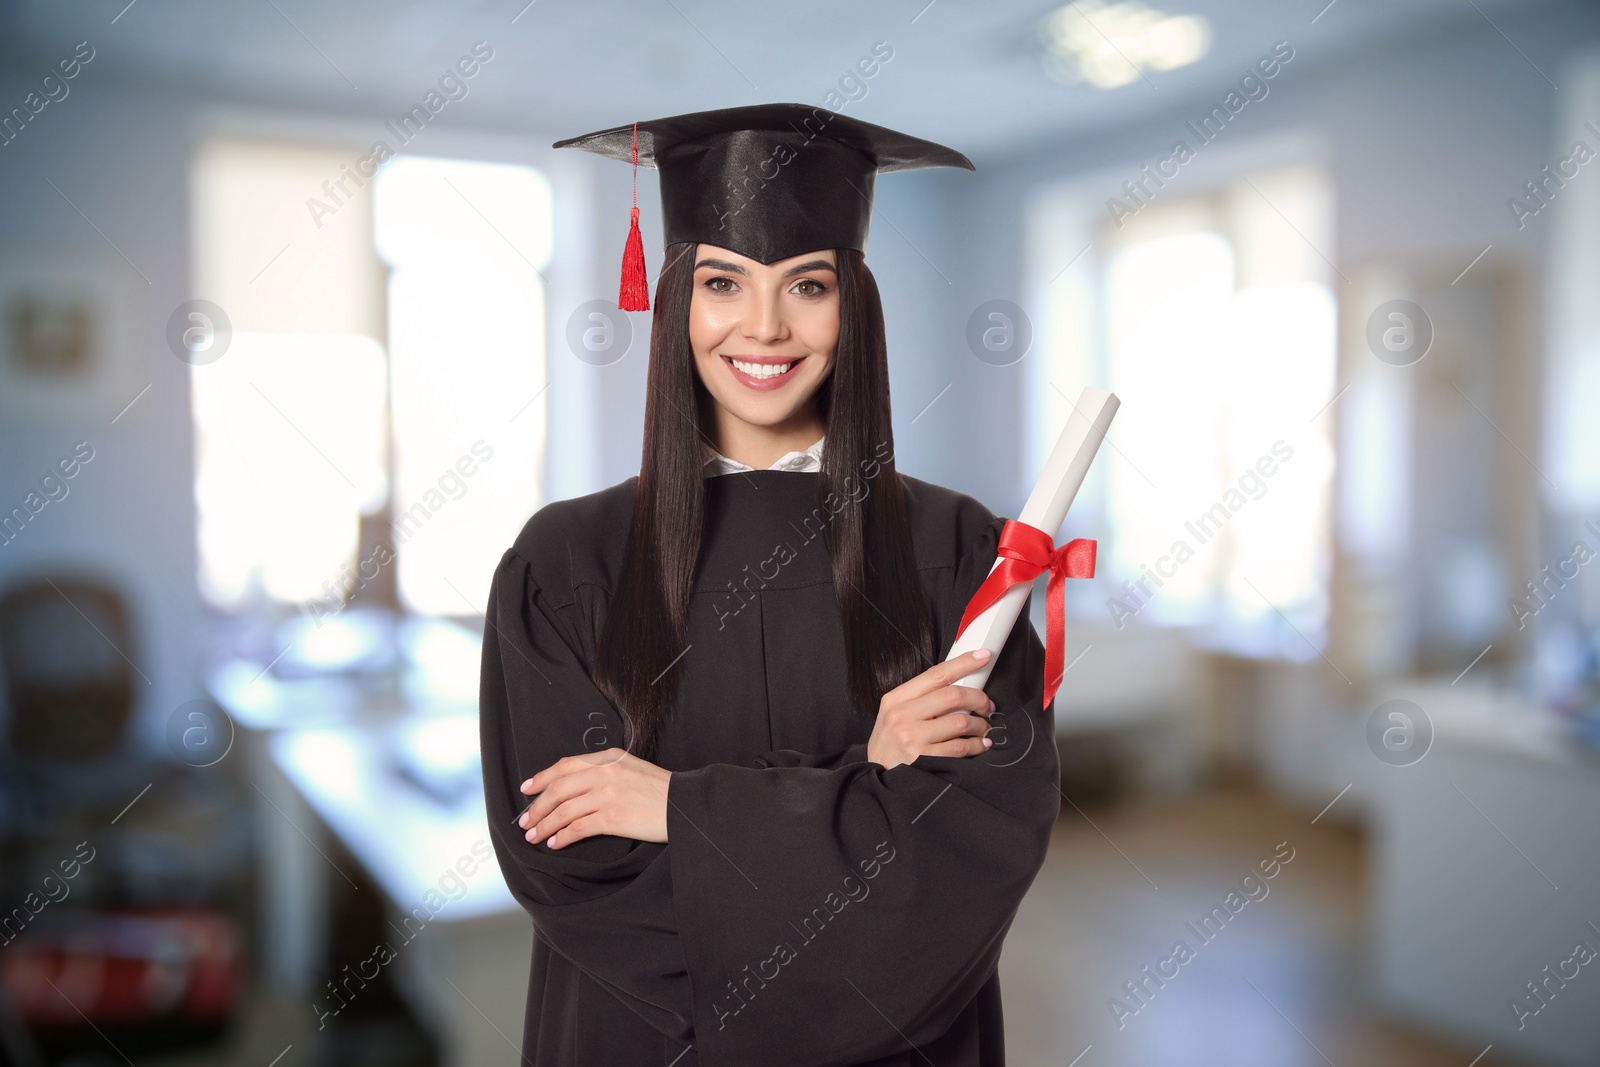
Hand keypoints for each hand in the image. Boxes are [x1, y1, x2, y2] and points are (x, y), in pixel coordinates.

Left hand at [517, 749, 670, 848]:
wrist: (684, 805)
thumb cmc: (660, 790)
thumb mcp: (632, 768)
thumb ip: (605, 770)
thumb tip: (575, 786)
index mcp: (609, 758)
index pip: (565, 765)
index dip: (542, 778)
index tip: (527, 789)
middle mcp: (606, 773)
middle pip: (559, 789)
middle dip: (537, 807)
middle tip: (525, 822)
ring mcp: (608, 795)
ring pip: (564, 810)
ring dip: (545, 825)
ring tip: (534, 836)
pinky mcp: (613, 818)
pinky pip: (578, 828)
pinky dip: (562, 837)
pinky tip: (555, 844)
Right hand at [866, 648, 995, 769]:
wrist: (876, 777)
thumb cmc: (890, 744)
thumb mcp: (894, 714)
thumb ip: (921, 698)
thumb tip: (959, 685)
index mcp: (896, 699)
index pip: (935, 674)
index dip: (963, 663)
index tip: (983, 656)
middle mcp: (902, 716)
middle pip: (953, 695)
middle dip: (979, 699)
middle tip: (987, 705)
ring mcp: (912, 738)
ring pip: (961, 721)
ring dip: (980, 725)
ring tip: (982, 729)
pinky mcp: (924, 759)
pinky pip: (961, 747)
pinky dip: (976, 745)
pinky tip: (978, 745)